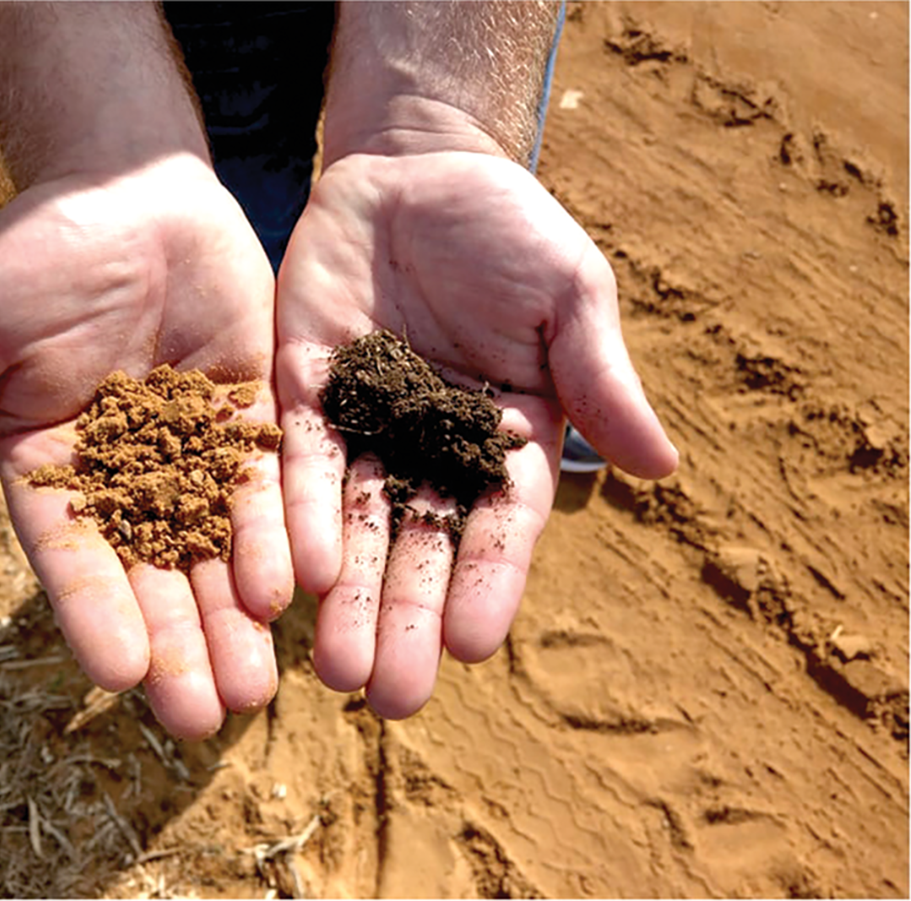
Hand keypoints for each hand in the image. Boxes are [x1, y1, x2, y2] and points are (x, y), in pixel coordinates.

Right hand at [0, 154, 292, 738]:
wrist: (126, 189)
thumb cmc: (35, 252)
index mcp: (51, 471)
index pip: (72, 558)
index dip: (95, 615)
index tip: (119, 677)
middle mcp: (126, 477)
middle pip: (155, 573)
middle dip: (181, 645)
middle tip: (210, 718)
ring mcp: (194, 450)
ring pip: (217, 546)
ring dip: (237, 616)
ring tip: (261, 686)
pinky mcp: (252, 416)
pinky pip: (269, 483)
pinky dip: (280, 533)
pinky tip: (298, 585)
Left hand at [276, 151, 677, 717]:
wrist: (416, 169)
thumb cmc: (509, 228)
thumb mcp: (569, 295)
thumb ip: (600, 380)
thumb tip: (662, 469)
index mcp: (505, 438)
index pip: (499, 526)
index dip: (488, 584)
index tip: (476, 647)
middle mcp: (430, 448)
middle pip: (417, 545)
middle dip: (405, 617)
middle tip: (389, 697)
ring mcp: (363, 426)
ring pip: (348, 522)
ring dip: (343, 595)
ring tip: (334, 668)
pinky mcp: (302, 395)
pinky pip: (293, 463)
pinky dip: (291, 516)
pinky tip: (289, 575)